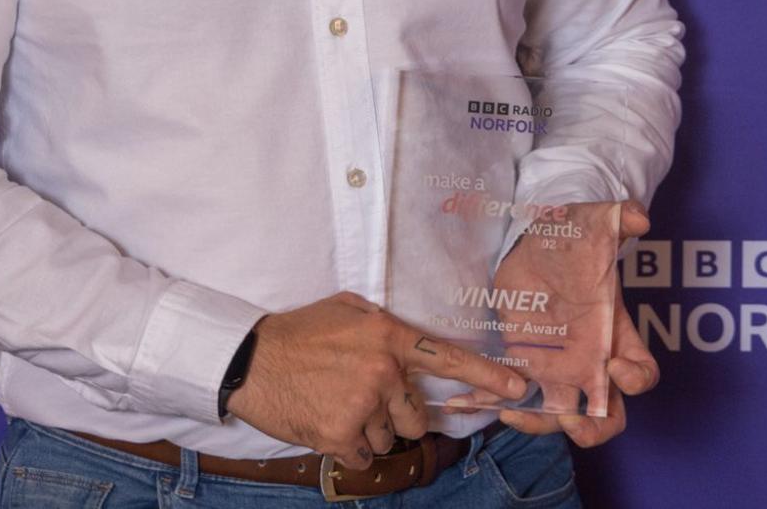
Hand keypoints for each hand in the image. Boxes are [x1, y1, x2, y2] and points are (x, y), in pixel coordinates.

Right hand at [226, 291, 529, 472]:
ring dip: (367, 430)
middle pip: (416, 416)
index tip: (518, 389)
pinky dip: (347, 446)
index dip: (487, 377)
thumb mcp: (345, 310)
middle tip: (360, 398)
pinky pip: (363, 455)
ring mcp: (362, 405)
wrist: (248, 360)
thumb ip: (382, 325)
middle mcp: (382, 371)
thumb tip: (407, 342)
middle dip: (395, 415)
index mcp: (387, 337)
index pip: (447, 359)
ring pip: (388, 437)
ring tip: (333, 404)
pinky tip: (324, 422)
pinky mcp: (340, 434)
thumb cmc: (296, 333)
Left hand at [496, 201, 656, 447]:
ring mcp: (555, 365)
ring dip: (540, 424)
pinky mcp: (522, 361)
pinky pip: (513, 393)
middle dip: (595, 429)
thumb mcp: (598, 223)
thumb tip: (640, 216)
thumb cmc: (576, 236)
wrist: (538, 239)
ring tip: (512, 413)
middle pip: (608, 415)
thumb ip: (621, 217)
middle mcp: (589, 359)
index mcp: (616, 335)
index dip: (636, 380)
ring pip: (558, 416)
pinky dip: (493, 403)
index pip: (642, 373)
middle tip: (574, 421)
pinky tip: (470, 404)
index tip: (615, 368)